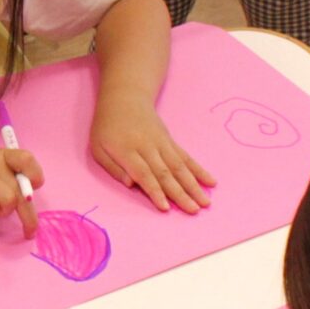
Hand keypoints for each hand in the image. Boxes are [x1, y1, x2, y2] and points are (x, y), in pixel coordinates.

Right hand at [0, 146, 43, 225]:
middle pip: (21, 191)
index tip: (31, 190)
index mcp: (0, 155)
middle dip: (26, 214)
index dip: (34, 176)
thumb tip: (28, 200)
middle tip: (28, 230)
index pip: (27, 160)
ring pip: (9, 201)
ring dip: (3, 212)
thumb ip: (7, 178)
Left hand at [91, 98, 215, 213]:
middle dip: (180, 194)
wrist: (125, 97)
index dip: (155, 191)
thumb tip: (131, 184)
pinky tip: (211, 181)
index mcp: (127, 150)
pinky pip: (186, 157)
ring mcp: (162, 143)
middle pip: (166, 173)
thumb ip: (113, 168)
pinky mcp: (170, 141)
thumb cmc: (107, 127)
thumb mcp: (98, 148)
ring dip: (194, 185)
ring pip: (180, 167)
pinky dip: (199, 170)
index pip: (143, 173)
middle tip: (194, 211)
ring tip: (206, 202)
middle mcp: (148, 147)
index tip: (165, 208)